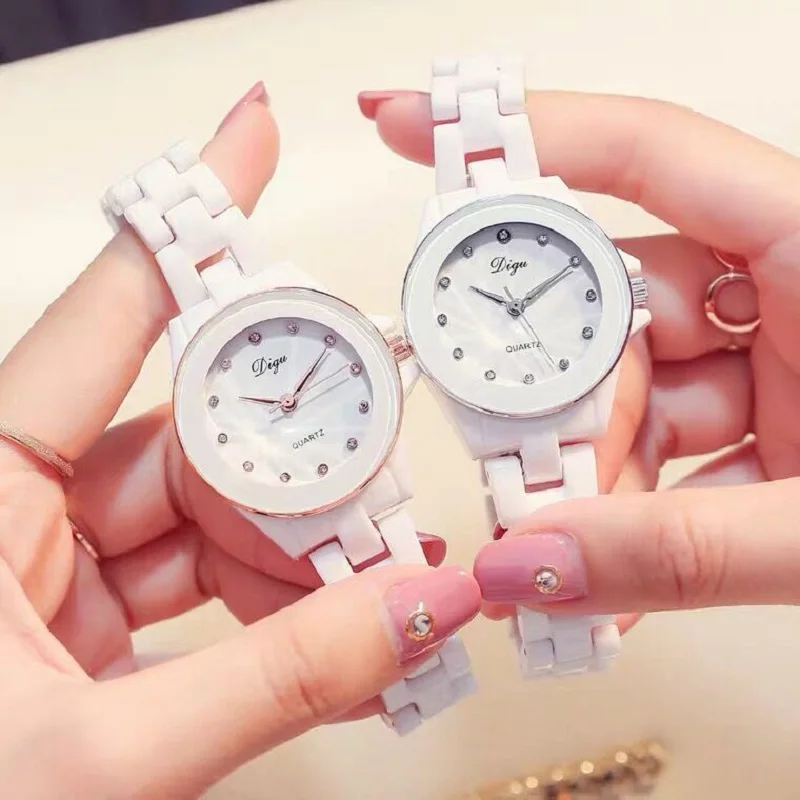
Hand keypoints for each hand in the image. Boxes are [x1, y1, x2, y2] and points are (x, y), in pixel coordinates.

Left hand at [0, 86, 479, 795]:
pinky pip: (201, 585)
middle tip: (385, 482)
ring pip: (208, 518)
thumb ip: (276, 680)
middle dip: (301, 463)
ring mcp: (52, 568)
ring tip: (379, 586)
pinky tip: (337, 630)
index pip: (108, 317)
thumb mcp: (100, 761)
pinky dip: (272, 609)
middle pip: (190, 436)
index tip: (252, 140)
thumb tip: (417, 610)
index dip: (193, 224)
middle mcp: (12, 510)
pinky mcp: (84, 627)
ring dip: (301, 554)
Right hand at [360, 89, 796, 617]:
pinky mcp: (773, 414)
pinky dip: (628, 497)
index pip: (643, 157)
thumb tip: (527, 567)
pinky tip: (604, 555)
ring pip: (632, 385)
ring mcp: (778, 352)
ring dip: (587, 467)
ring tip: (558, 539)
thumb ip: (680, 553)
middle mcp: (791, 282)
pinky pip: (669, 437)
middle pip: (613, 304)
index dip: (517, 137)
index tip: (410, 123)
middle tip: (505, 466)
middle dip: (549, 393)